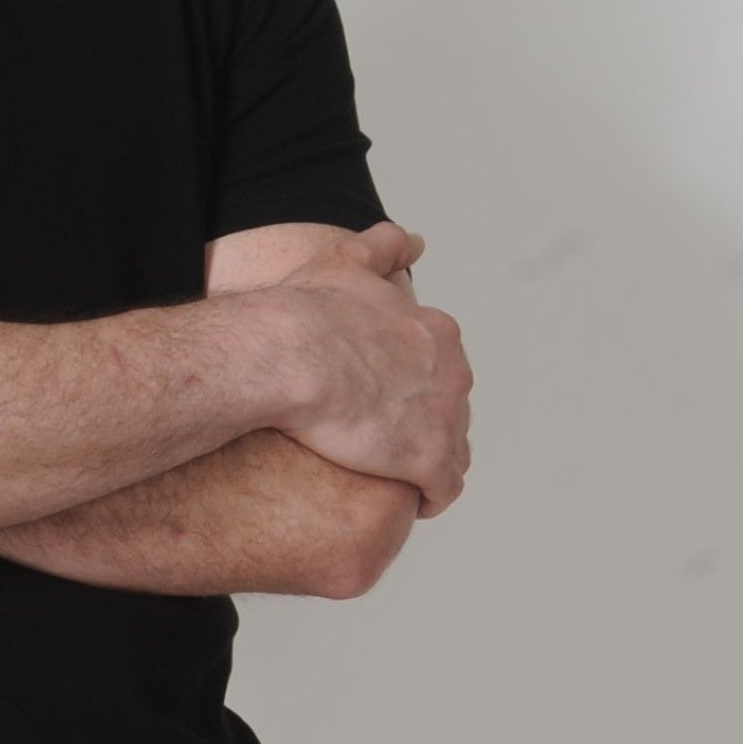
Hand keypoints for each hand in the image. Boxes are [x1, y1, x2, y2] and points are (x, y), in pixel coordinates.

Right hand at [267, 234, 470, 512]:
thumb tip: (416, 242)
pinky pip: (444, 489)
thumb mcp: (348, 261)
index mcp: (437, 331)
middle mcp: (453, 372)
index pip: (441, 369)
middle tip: (387, 444)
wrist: (288, 356)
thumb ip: (386, 247)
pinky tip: (410, 501)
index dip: (414, 389)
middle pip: (451, 410)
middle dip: (426, 427)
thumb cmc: (306, 312)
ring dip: (430, 465)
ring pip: (454, 450)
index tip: (385, 404)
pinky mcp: (429, 459)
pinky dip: (431, 497)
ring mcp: (445, 417)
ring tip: (398, 478)